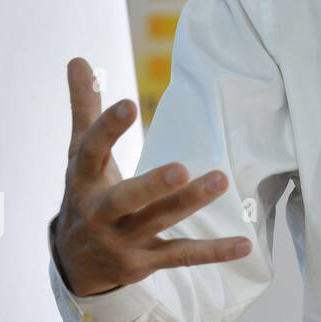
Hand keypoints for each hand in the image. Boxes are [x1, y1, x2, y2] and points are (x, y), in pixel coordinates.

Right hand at [54, 57, 252, 296]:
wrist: (76, 263)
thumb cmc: (85, 193)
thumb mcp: (79, 154)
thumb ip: (84, 107)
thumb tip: (77, 58)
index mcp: (84, 180)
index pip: (92, 152)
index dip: (108, 129)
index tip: (130, 104)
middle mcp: (101, 213)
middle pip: (124, 199)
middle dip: (151, 185)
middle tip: (182, 167)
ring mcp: (124, 240)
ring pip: (159, 222)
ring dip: (190, 204)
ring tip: (222, 180)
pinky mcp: (146, 262)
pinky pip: (182, 256)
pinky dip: (214, 251)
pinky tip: (245, 244)